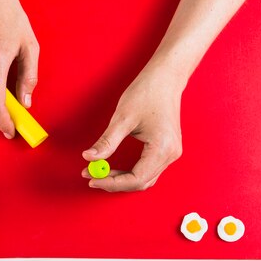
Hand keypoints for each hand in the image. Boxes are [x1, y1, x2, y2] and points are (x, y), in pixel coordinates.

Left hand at [82, 68, 183, 191]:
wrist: (166, 78)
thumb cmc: (148, 92)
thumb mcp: (123, 118)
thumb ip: (107, 142)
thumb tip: (89, 158)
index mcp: (162, 148)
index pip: (136, 179)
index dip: (112, 183)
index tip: (92, 178)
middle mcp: (170, 154)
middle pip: (140, 182)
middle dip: (114, 182)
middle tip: (91, 175)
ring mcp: (171, 153)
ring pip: (144, 179)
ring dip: (121, 179)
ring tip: (99, 172)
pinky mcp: (167, 150)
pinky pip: (148, 170)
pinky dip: (130, 172)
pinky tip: (114, 168)